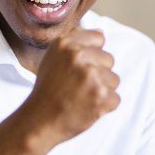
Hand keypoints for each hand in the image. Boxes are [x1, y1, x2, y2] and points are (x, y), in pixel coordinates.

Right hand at [21, 27, 119, 145]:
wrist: (40, 120)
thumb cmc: (48, 90)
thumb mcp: (53, 57)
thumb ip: (75, 42)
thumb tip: (101, 33)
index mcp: (65, 43)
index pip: (98, 38)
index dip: (92, 54)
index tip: (78, 68)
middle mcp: (78, 56)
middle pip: (109, 59)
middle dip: (98, 73)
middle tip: (77, 86)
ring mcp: (91, 76)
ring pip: (114, 79)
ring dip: (102, 90)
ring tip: (81, 97)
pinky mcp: (102, 96)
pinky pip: (115, 98)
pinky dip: (104, 106)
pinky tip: (86, 107)